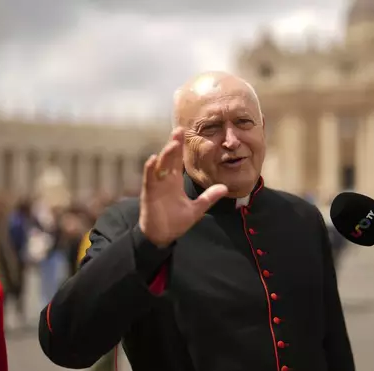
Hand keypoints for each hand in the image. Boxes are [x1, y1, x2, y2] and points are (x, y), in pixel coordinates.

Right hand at [139, 129, 227, 246]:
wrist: (162, 237)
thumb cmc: (175, 221)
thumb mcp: (196, 209)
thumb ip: (209, 198)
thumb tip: (225, 188)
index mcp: (175, 181)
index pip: (178, 160)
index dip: (181, 147)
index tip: (185, 133)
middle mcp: (165, 180)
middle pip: (169, 158)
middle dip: (174, 144)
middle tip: (179, 130)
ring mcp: (156, 186)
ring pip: (160, 166)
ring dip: (165, 155)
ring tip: (173, 144)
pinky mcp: (149, 194)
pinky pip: (149, 179)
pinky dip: (150, 169)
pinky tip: (153, 159)